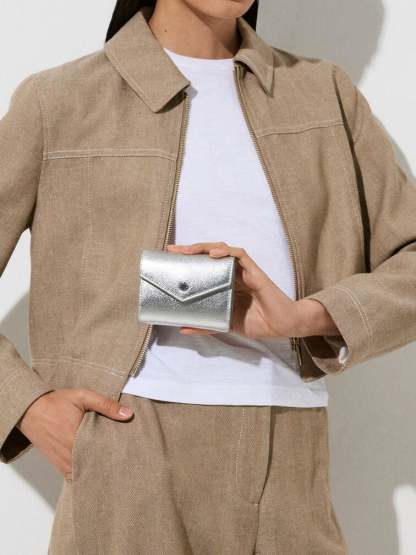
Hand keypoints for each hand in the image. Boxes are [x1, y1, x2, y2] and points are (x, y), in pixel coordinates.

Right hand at [17, 389, 133, 480]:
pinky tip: (96, 470)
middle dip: (110, 466)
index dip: (116, 457)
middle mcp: (70, 455)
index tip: (129, 456)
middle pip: (96, 467)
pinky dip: (85, 474)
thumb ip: (106, 405)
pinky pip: (74, 476)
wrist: (30, 409)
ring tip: (114, 467)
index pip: (103, 455)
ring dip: (98, 471)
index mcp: (78, 438)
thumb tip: (128, 414)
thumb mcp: (82, 397)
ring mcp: (63, 462)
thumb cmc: (56, 402)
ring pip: (85, 474)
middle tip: (125, 463)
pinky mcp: (59, 465)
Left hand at [166, 241, 301, 338]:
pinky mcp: (254, 270)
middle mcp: (232, 273)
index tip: (170, 259)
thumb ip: (206, 326)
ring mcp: (243, 270)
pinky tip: (214, 253)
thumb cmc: (257, 323)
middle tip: (173, 250)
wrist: (280, 326)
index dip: (187, 260)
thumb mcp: (224, 324)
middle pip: (209, 254)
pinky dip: (226, 251)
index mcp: (224, 283)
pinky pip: (240, 254)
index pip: (204, 265)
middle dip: (190, 249)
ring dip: (204, 246)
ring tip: (188, 250)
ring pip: (222, 249)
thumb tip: (182, 328)